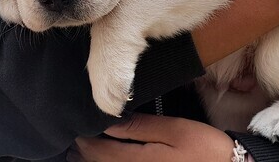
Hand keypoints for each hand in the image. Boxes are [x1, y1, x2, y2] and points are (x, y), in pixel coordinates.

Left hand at [69, 114, 235, 161]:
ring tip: (82, 148)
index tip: (76, 124)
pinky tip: (108, 157)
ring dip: (92, 160)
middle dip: (82, 150)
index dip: (83, 138)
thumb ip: (140, 127)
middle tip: (73, 134)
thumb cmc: (205, 149)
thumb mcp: (175, 131)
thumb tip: (109, 121)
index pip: (97, 151)